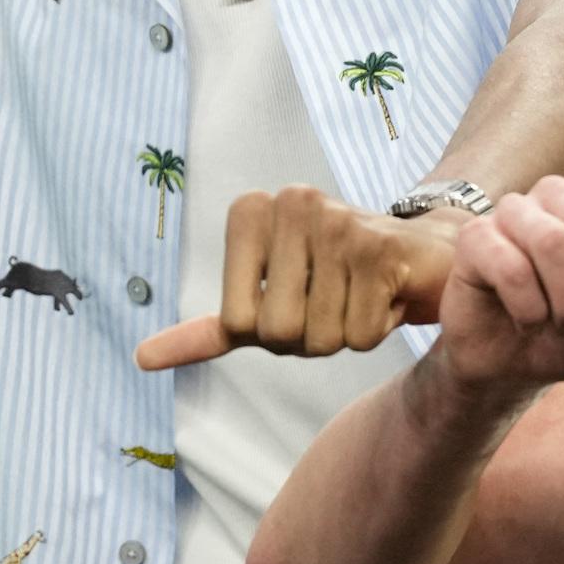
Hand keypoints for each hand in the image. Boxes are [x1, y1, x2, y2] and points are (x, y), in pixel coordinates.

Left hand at [134, 188, 465, 370]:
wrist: (423, 257)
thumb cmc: (337, 282)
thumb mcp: (264, 302)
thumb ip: (207, 331)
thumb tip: (141, 358)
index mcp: (249, 212)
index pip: (235, 323)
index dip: (270, 333)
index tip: (298, 300)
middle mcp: (289, 204)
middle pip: (276, 334)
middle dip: (310, 338)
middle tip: (336, 300)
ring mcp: (336, 222)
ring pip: (321, 338)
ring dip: (347, 335)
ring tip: (363, 294)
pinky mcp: (380, 246)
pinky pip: (361, 334)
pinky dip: (379, 330)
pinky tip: (390, 294)